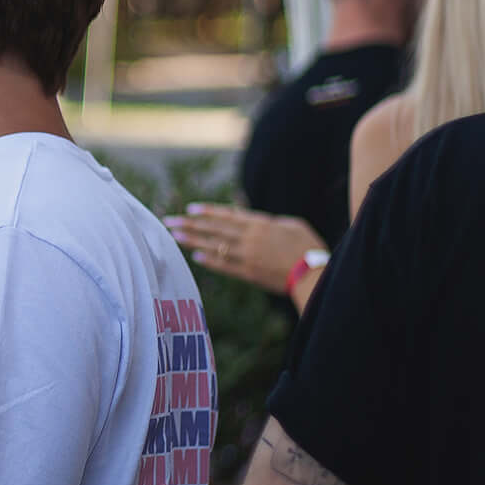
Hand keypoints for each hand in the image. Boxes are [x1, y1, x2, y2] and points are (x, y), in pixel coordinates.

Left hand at [165, 205, 320, 299]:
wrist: (314, 274)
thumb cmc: (307, 246)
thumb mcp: (291, 224)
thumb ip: (268, 221)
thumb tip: (251, 220)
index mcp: (260, 224)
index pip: (228, 215)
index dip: (208, 212)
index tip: (190, 209)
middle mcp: (250, 239)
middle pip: (215, 230)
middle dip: (191, 225)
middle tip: (169, 222)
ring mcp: (248, 257)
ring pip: (215, 247)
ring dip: (194, 241)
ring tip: (175, 237)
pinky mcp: (249, 274)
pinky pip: (225, 266)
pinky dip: (210, 261)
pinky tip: (195, 257)